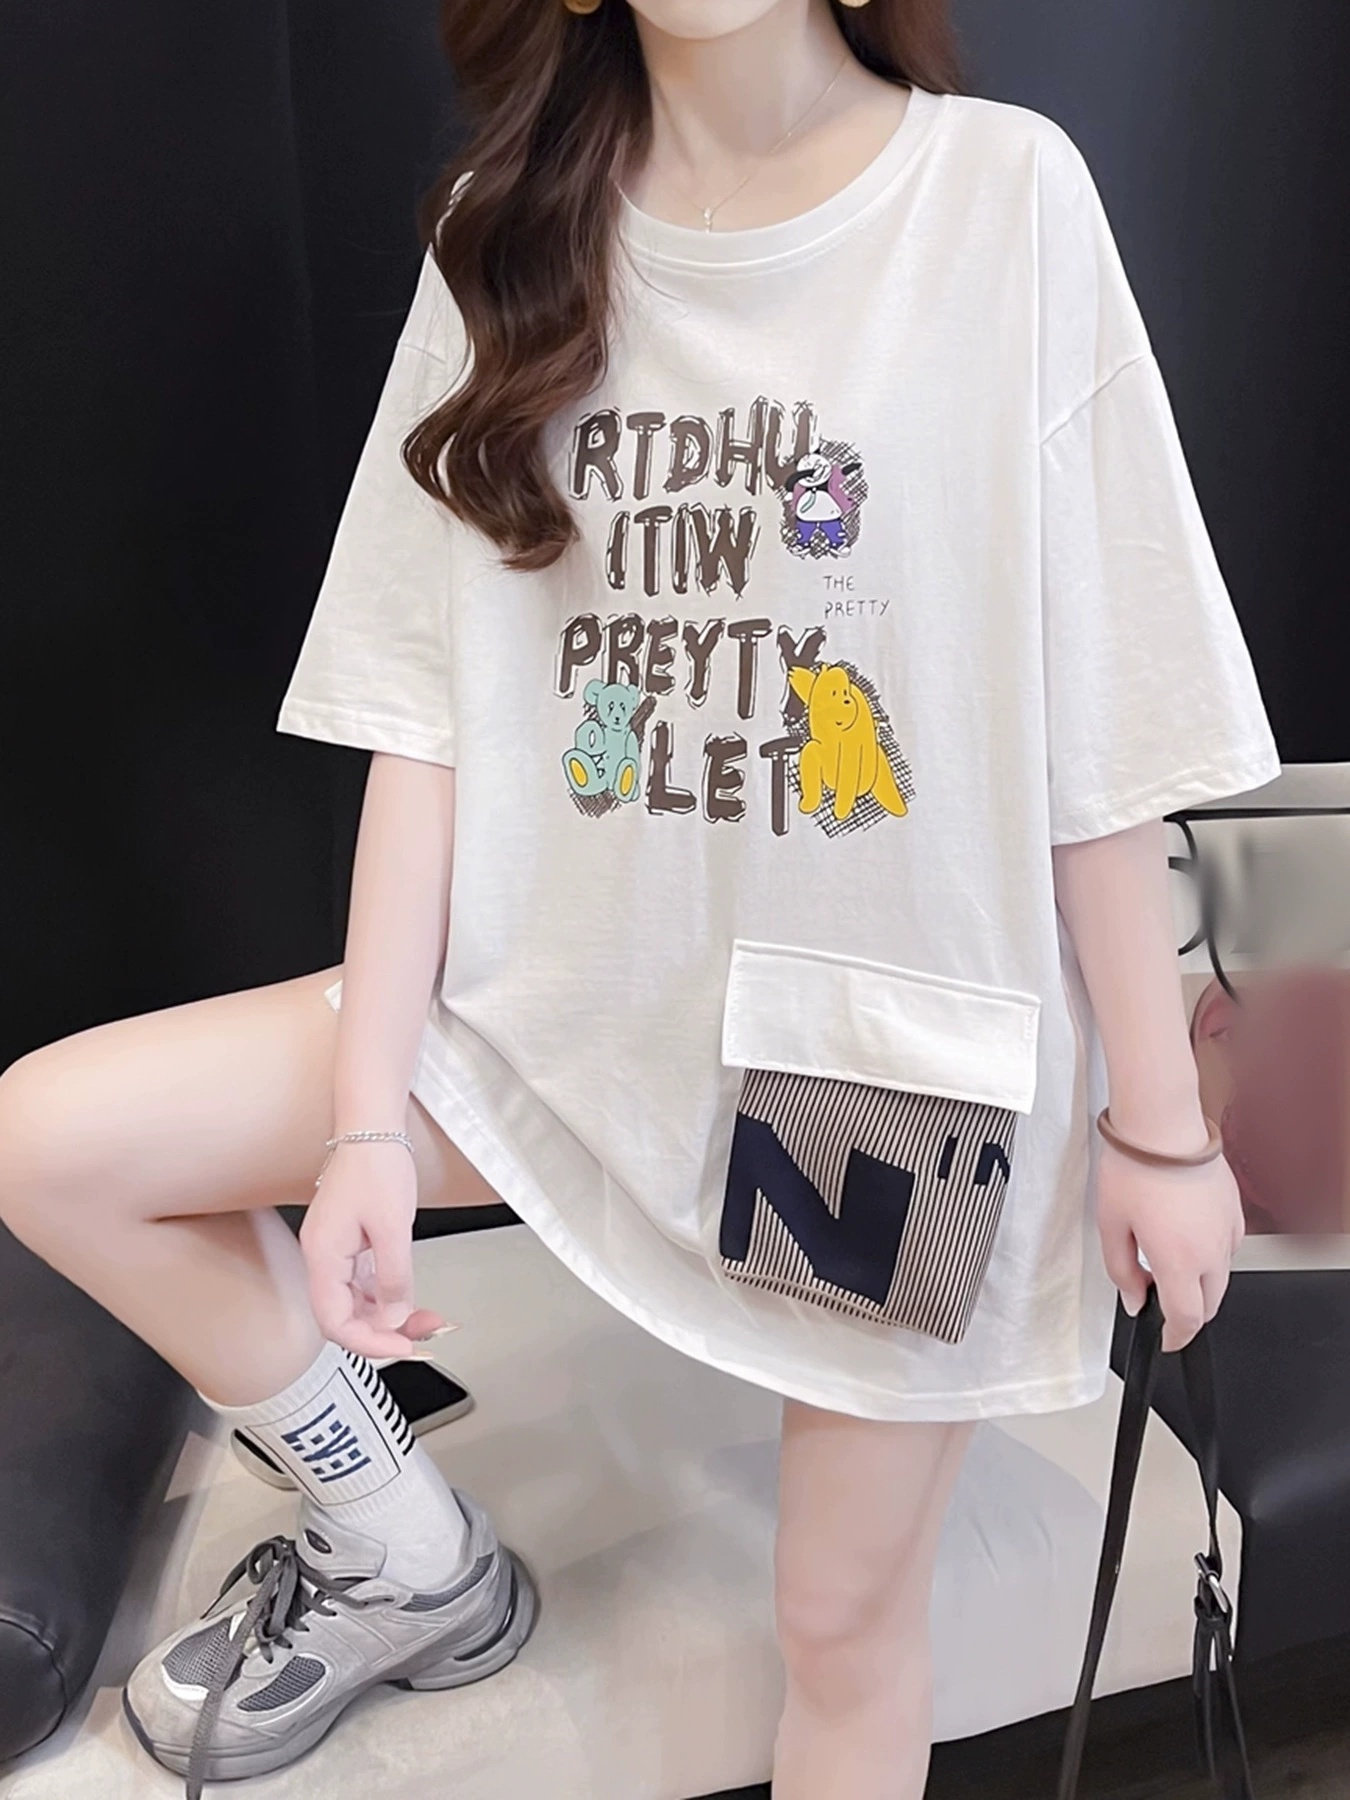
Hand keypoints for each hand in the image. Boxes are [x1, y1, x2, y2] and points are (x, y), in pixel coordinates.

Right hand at [298, 1141, 447, 1358]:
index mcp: (323, 1256)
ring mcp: (334, 1252)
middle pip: (345, 1316)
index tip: (404, 1346)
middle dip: (385, 1332)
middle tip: (424, 1337)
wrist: (372, 1128)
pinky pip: (363, 1283)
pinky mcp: (349, 1244)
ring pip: (356, 1302)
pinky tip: (410, 1300)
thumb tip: (393, 1319)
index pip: (334, 1322)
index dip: (369, 1342)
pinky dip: (387, 1295)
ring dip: (389, 1316)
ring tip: (427, 1321)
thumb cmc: (377, 1166)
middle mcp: (323, 1258)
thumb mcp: (392, 1226)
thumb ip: (393, 1278)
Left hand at [1096, 1143, 1244, 1352]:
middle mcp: (1211, 1252)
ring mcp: (1227, 1232)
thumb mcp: (1111, 1225)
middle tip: (1160, 1299)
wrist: (1163, 1125)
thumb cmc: (1134, 1167)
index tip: (1167, 1340)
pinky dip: (1210, 1256)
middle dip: (1187, 1313)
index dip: (1176, 1338)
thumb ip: (1122, 1271)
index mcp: (1178, 1261)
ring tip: (1167, 1260)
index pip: (1186, 1319)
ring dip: (1199, 1283)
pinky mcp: (1235, 1212)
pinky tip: (1186, 1237)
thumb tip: (1135, 1298)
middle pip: (1208, 1305)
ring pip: (1221, 1278)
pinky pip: (1227, 1248)